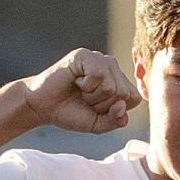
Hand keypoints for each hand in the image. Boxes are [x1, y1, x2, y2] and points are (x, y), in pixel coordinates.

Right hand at [22, 48, 139, 135]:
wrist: (44, 108)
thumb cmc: (71, 113)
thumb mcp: (98, 124)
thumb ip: (116, 120)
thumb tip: (122, 104)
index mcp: (119, 81)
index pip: (134, 99)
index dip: (115, 111)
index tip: (97, 109)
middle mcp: (112, 67)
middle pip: (124, 94)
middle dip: (102, 105)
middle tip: (85, 100)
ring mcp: (99, 59)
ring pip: (111, 86)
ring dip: (92, 97)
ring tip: (80, 91)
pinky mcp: (86, 55)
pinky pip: (98, 75)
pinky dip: (85, 86)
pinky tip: (76, 81)